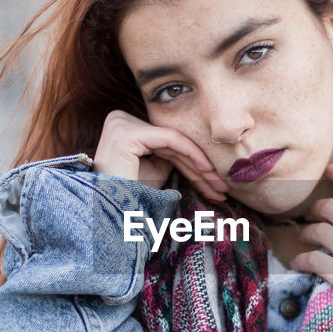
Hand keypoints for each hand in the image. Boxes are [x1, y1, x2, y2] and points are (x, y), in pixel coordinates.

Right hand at [93, 110, 228, 200]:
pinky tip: (207, 169)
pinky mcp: (128, 132)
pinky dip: (192, 153)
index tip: (213, 181)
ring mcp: (122, 123)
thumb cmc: (131, 195)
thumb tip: (196, 150)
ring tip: (219, 183)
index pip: (165, 143)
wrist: (111, 212)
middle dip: (199, 166)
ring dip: (200, 164)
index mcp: (124, 126)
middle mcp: (119, 119)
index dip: (192, 161)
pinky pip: (170, 139)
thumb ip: (171, 155)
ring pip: (174, 141)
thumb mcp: (154, 170)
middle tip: (221, 185)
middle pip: (170, 143)